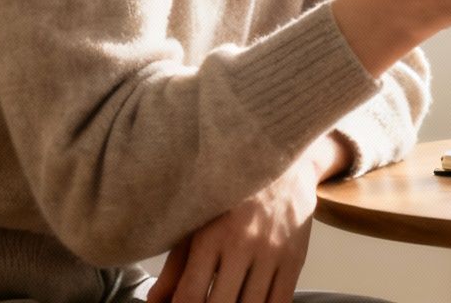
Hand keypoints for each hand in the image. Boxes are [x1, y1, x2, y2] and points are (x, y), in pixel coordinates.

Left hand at [145, 145, 325, 302]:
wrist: (284, 161)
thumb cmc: (233, 193)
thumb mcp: (197, 222)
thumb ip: (175, 267)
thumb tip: (155, 302)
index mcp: (211, 235)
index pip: (190, 294)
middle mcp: (243, 244)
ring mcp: (273, 252)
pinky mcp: (296, 258)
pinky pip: (281, 301)